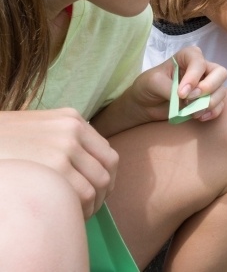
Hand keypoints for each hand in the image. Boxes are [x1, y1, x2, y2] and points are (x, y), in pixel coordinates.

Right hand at [0, 109, 117, 218]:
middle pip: (107, 169)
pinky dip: (80, 210)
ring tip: (75, 215)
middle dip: (103, 193)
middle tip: (89, 208)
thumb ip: (62, 139)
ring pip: (97, 184)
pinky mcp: (55, 166)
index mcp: (72, 119)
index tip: (98, 193)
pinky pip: (83, 195)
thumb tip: (85, 165)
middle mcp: (73, 129)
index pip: (106, 153)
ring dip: (92, 205)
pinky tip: (66, 216)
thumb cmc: (1, 140)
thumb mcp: (37, 128)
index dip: (106, 177)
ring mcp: (66, 146)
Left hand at [128, 46, 226, 123]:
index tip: (181, 93)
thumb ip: (169, 88)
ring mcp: (208, 84)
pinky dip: (213, 112)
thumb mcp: (153, 83)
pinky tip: (200, 117)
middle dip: (209, 87)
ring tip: (192, 112)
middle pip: (220, 73)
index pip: (199, 62)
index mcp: (188, 57)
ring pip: (221, 90)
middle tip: (191, 99)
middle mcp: (202, 68)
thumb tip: (186, 98)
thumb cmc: (148, 87)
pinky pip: (220, 105)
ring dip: (209, 103)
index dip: (193, 77)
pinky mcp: (208, 100)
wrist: (146, 105)